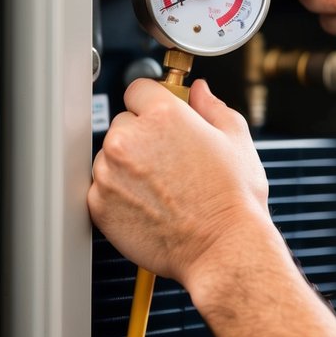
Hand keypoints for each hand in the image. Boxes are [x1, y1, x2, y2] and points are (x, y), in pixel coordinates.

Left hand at [88, 78, 270, 286]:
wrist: (221, 247)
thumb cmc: (234, 199)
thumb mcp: (236, 141)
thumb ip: (213, 107)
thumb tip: (200, 92)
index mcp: (163, 116)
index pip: (139, 89)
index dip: (154, 104)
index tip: (163, 121)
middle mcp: (129, 139)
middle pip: (123, 123)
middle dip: (143, 137)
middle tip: (171, 162)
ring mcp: (109, 172)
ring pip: (110, 157)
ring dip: (128, 166)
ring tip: (162, 188)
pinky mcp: (99, 204)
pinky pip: (101, 188)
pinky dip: (119, 194)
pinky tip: (149, 204)